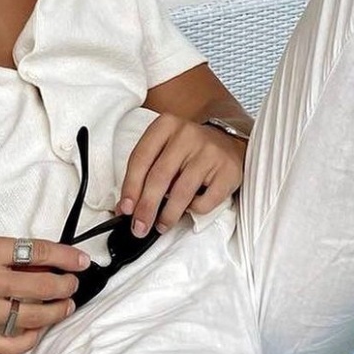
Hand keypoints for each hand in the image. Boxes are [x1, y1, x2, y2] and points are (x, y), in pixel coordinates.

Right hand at [0, 237, 90, 353]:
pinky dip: (30, 339)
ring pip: (32, 317)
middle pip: (41, 287)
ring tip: (63, 308)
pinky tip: (37, 331)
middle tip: (72, 288)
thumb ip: (10, 257)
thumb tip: (50, 267)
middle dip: (65, 288)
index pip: (38, 253)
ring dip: (55, 314)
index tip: (82, 262)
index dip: (67, 258)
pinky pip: (12, 344)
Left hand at [118, 114, 245, 236]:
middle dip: (146, 207)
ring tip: (161, 225)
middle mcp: (187, 134)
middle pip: (159, 177)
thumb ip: (145, 172)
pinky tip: (190, 208)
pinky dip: (194, 210)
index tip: (125, 209)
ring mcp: (209, 152)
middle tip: (140, 227)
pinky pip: (205, 201)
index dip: (130, 187)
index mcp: (166, 125)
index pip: (140, 159)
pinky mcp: (227, 171)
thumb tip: (127, 207)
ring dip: (168, 215)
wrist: (227, 143)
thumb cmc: (188, 151)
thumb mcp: (163, 149)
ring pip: (182, 192)